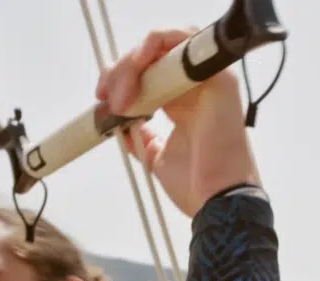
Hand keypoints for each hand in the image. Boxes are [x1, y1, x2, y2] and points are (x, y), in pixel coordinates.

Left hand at [98, 27, 258, 217]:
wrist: (216, 201)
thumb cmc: (196, 187)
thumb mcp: (157, 158)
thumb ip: (143, 139)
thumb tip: (125, 127)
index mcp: (184, 105)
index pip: (149, 74)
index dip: (120, 78)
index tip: (101, 99)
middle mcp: (196, 89)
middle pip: (153, 57)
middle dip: (121, 70)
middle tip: (106, 95)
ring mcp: (208, 81)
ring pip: (164, 46)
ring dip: (133, 61)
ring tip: (120, 91)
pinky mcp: (218, 77)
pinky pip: (185, 41)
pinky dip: (157, 45)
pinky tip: (139, 69)